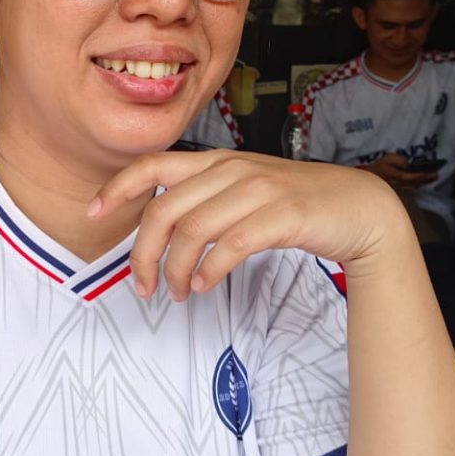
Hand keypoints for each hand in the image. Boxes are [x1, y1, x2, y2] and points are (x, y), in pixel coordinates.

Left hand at [91, 151, 410, 300]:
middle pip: (164, 209)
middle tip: (143, 287)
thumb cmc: (298, 203)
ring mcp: (257, 190)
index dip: (117, 187)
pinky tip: (206, 285)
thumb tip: (163, 235)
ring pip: (192, 230)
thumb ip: (207, 200)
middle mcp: (232, 170)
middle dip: (142, 254)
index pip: (153, 164)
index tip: (94, 213)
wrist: (360, 207)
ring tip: (179, 294)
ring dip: (175, 270)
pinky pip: (229, 245)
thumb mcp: (245, 190)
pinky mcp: (281, 216)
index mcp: (218, 161)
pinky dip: (209, 270)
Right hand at [364, 153, 435, 187]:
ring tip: (433, 177)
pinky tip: (423, 181)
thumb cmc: (378, 167)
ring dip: (424, 182)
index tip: (432, 173)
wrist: (369, 179)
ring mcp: (399, 189)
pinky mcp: (399, 191)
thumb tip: (407, 164)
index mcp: (396, 177)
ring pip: (414, 187)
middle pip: (416, 183)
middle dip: (426, 179)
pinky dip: (418, 184)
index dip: (423, 176)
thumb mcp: (387, 158)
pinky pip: (411, 188)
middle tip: (437, 175)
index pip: (412, 177)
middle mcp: (399, 185)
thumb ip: (398, 159)